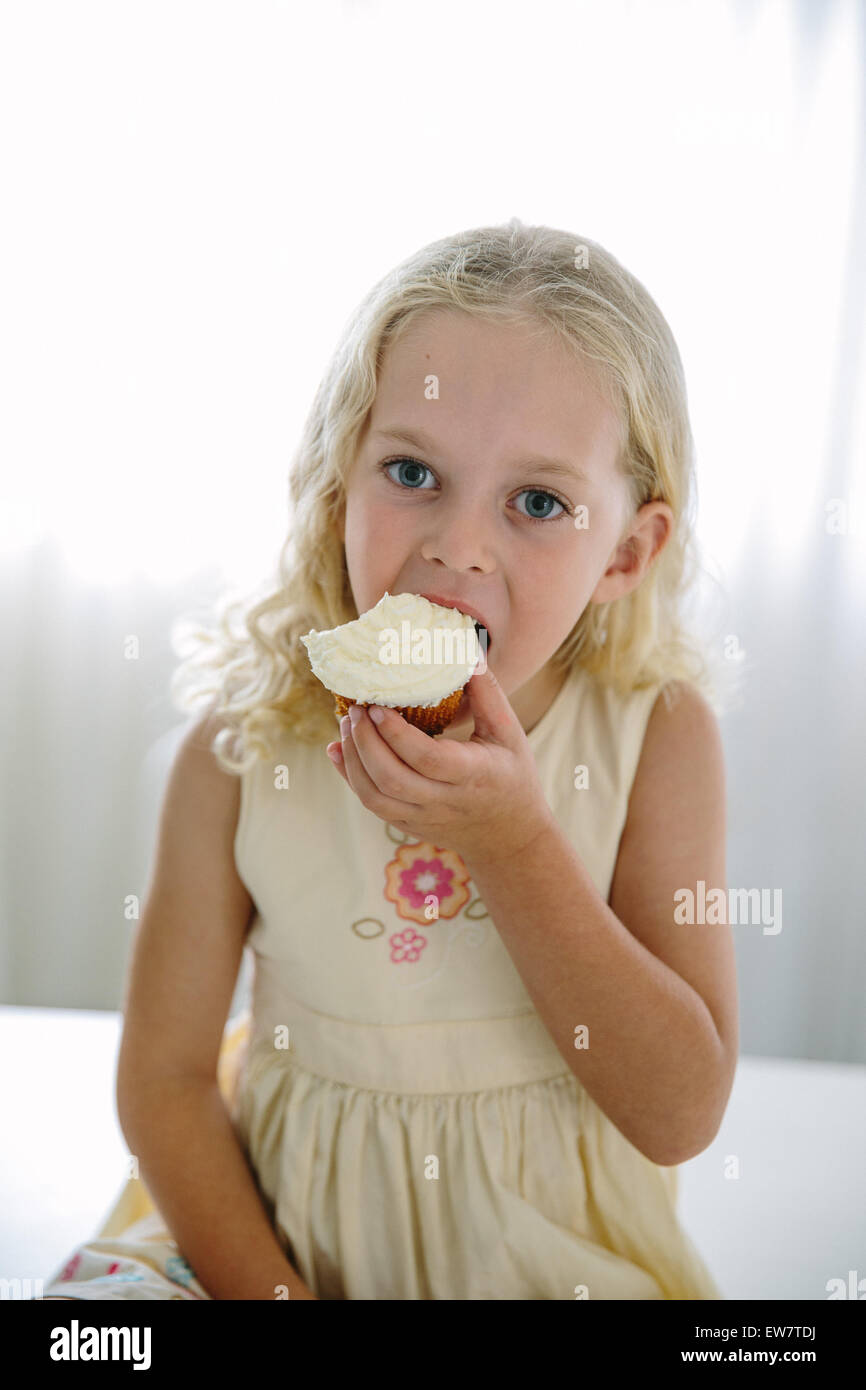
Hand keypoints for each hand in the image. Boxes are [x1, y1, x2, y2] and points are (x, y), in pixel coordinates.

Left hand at [326, 666, 553, 867]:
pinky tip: (339, 749)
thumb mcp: (509, 733)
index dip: (396, 734)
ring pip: (374, 797)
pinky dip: (349, 776)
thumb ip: (487, 692)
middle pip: (392, 779)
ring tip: (347, 724)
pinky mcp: (408, 825)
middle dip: (365, 742)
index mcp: (473, 776)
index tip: (378, 706)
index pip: (428, 759)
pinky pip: (372, 805)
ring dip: (353, 759)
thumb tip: (467, 650)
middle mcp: (444, 802)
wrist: (509, 836)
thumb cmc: (511, 775)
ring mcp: (423, 817)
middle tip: (355, 709)